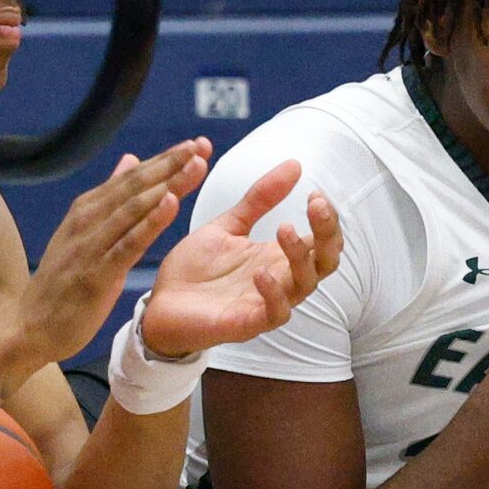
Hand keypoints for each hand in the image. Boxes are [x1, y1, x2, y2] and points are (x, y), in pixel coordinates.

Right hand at [11, 140, 211, 366]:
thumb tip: (130, 161)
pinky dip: (149, 223)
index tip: (196, 144)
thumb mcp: (85, 233)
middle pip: (136, 185)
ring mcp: (91, 245)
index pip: (132, 177)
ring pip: (134, 208)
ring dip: (167, 185)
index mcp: (88, 209)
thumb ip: (111, 198)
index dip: (165, 159)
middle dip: (171, 163)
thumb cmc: (61, 283)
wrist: (30, 326)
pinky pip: (128, 244)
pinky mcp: (96, 273)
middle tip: (202, 145)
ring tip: (195, 166)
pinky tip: (170, 205)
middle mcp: (88, 220)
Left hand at [135, 159, 341, 357]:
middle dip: (328, 233)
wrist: (160, 303)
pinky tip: (262, 272)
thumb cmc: (195, 269)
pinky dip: (275, 294)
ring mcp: (266, 303)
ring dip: (301, 256)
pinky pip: (276, 314)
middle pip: (326, 262)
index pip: (321, 241)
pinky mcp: (248, 323)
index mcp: (278, 257)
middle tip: (316, 206)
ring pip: (305, 285)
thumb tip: (294, 164)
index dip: (326, 218)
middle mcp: (280, 280)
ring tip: (283, 228)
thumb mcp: (228, 225)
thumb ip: (260, 199)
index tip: (314, 193)